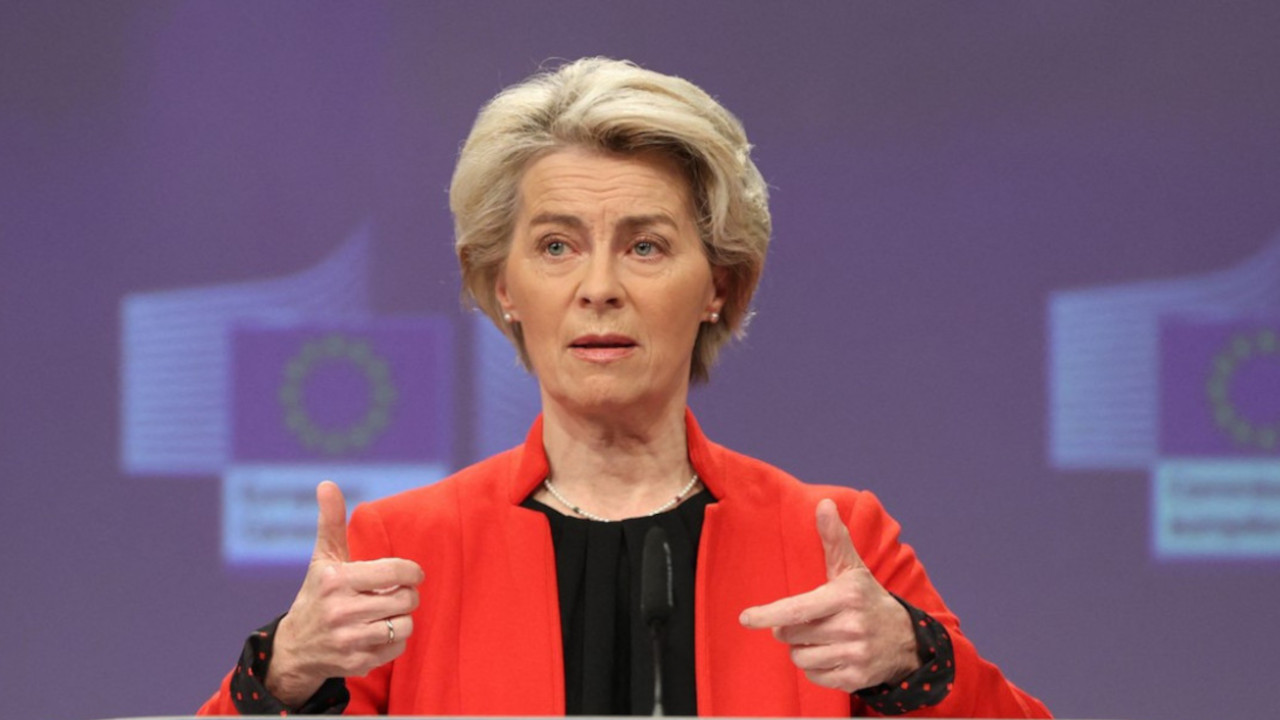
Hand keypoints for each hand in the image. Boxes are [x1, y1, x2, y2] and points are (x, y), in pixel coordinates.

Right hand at [266, 481, 423, 706]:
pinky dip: (394, 640)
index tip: (413, 573)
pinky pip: (398, 647)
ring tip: (387, 612)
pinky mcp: (356, 663)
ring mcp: (348, 640)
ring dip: (402, 617)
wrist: (295, 649)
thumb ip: (330, 521)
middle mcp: (340, 611)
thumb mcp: (322, 559)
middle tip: (398, 594)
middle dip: (407, 595)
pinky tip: (378, 632)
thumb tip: (327, 483)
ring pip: (405, 624)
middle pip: (405, 599)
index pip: (396, 571)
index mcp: (336, 581)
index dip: (412, 571)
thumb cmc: (317, 595)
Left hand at [739, 499, 917, 692]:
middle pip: (791, 634)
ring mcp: (855, 654)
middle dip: (789, 628)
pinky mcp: (856, 678)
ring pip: (800, 657)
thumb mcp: (852, 568)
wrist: (907, 640)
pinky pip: (814, 676)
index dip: (768, 614)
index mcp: (846, 596)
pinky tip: (832, 654)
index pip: (798, 609)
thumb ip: (834, 537)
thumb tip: (824, 504)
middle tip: (808, 620)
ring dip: (802, 649)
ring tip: (821, 637)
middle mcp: (852, 626)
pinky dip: (816, 667)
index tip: (745, 618)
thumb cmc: (868, 599)